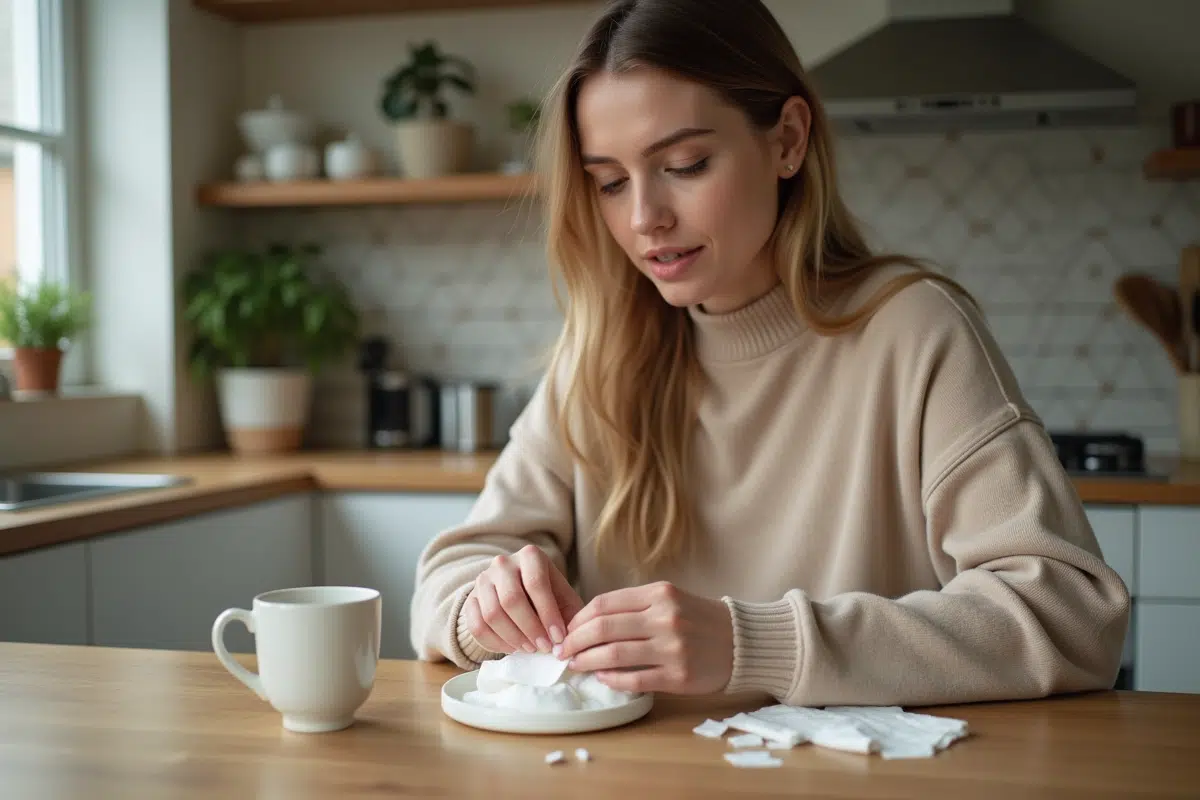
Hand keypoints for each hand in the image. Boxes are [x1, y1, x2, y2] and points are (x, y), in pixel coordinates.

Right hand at [462, 545, 583, 654]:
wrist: (519, 590)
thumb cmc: (548, 596)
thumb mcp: (564, 598)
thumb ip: (570, 616)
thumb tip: (566, 644)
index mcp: (530, 555)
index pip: (536, 583)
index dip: (548, 614)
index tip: (558, 638)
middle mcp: (503, 563)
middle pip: (511, 599)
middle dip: (530, 628)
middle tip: (543, 647)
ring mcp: (483, 580)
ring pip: (492, 614)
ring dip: (513, 637)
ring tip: (529, 649)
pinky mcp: (469, 599)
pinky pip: (476, 626)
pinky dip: (494, 643)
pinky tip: (511, 649)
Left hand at [557, 581, 733, 694]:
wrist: (742, 641)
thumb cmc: (698, 619)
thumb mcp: (669, 599)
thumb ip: (633, 607)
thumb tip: (587, 623)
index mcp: (659, 594)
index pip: (603, 604)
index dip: (578, 619)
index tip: (567, 630)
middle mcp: (665, 618)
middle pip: (602, 628)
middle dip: (574, 642)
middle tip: (563, 651)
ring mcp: (672, 648)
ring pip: (612, 655)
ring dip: (586, 662)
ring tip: (576, 665)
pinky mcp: (678, 676)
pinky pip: (633, 679)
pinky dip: (611, 679)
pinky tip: (602, 678)